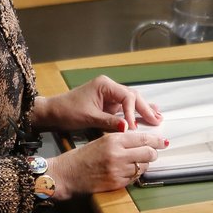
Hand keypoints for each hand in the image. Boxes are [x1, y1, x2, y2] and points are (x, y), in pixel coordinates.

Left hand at [32, 75, 162, 132]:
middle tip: (157, 120)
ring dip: (143, 110)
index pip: (126, 96)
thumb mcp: (89, 117)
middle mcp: (109, 87)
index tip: (134, 126)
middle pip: (132, 96)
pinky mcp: (108, 104)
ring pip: (131, 101)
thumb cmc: (67, 111)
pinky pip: (125, 107)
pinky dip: (135, 112)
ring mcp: (109, 95)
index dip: (132, 111)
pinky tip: (147, 115)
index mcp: (105, 85)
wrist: (54, 112)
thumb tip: (127, 128)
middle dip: (145, 109)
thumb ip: (109, 122)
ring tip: (158, 118)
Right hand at [46, 131, 167, 199]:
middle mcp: (118, 155)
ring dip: (142, 164)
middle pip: (148, 153)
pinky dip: (133, 174)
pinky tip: (125, 171)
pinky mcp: (117, 183)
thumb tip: (142, 140)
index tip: (163, 141)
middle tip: (151, 152)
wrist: (68, 173)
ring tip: (133, 162)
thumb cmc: (83, 155)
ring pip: (143, 167)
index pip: (143, 138)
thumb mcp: (103, 140)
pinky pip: (134, 178)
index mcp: (114, 140)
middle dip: (152, 153)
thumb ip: (122, 140)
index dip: (156, 140)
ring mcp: (118, 170)